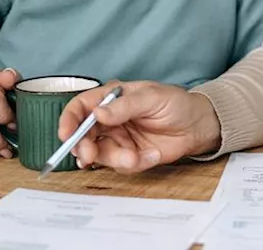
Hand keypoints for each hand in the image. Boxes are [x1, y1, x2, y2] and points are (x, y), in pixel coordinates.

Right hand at [58, 80, 220, 173]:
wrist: (197, 126)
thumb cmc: (176, 103)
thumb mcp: (152, 98)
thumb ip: (124, 106)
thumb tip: (97, 113)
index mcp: (111, 98)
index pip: (80, 107)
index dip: (68, 120)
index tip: (65, 134)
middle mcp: (109, 119)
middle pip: (83, 135)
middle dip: (84, 147)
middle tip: (89, 155)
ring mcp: (118, 139)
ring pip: (100, 154)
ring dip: (115, 158)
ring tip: (135, 157)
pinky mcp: (129, 156)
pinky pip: (121, 165)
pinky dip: (135, 163)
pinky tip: (152, 155)